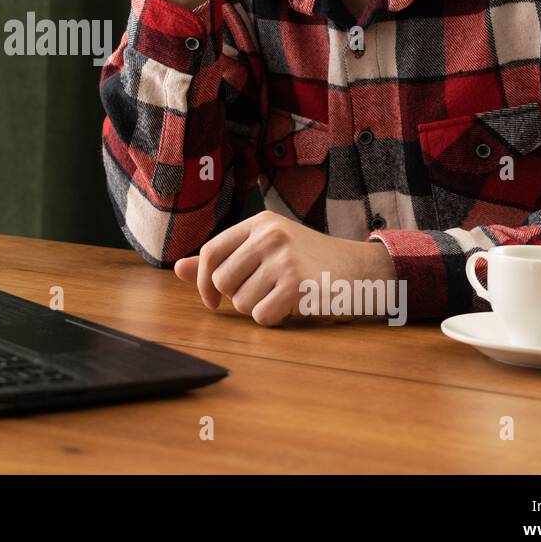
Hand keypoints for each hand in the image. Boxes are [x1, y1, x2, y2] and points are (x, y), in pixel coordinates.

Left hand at [173, 211, 397, 325]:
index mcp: (259, 222)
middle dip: (235, 297)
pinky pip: (262, 316)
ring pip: (241, 302)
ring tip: (281, 296)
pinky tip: (293, 307)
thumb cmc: (309, 261)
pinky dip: (273, 319)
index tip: (211, 299)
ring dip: (257, 308)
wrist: (361, 270)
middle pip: (222, 280)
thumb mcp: (267, 249)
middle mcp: (269, 235)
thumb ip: (224, 258)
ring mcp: (284, 259)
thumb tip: (179, 270)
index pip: (210, 251)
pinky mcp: (298, 285)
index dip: (203, 280)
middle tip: (261, 294)